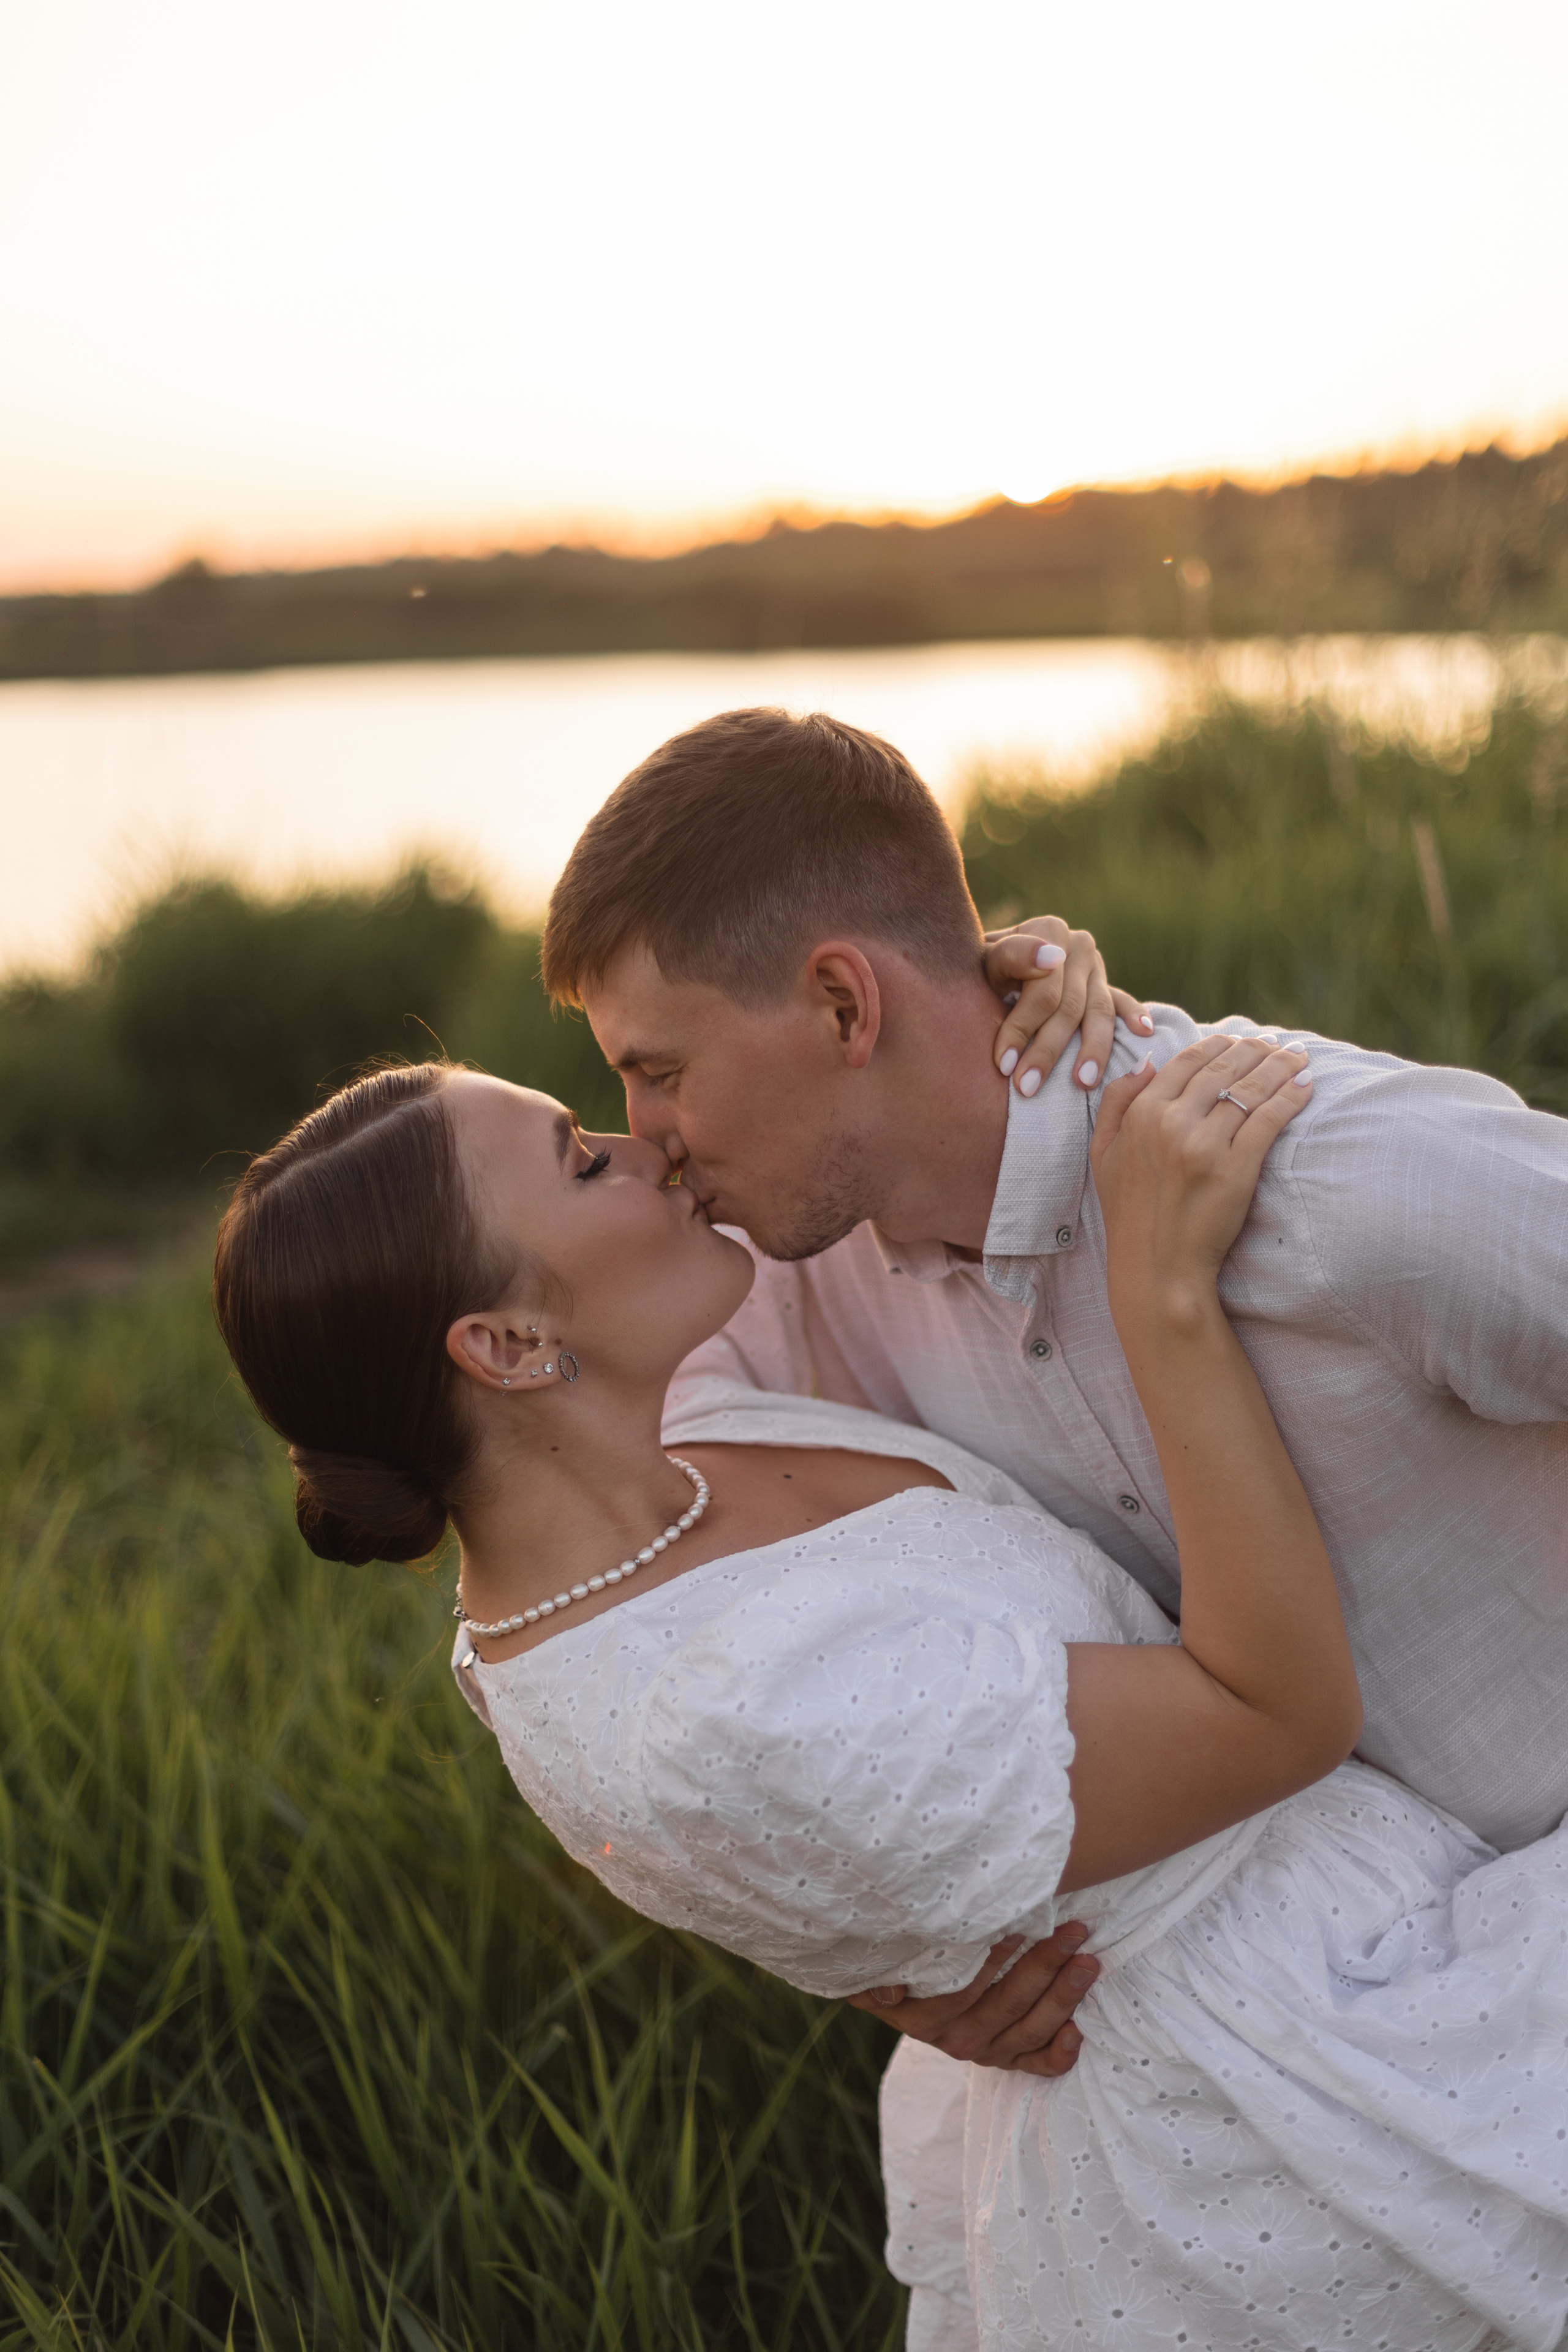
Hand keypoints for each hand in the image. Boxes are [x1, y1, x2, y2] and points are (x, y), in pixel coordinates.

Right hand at [845, 1920, 1098, 2075]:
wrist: (907, 1997)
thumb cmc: (901, 1966)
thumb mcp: (879, 1967)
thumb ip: (880, 1978)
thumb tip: (890, 1991)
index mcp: (925, 2019)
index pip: (963, 1989)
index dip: (992, 1959)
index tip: (1019, 1926)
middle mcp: (957, 2041)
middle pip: (1006, 2005)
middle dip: (1044, 1965)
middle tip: (1074, 1931)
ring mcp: (987, 2052)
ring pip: (1030, 2030)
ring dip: (1062, 1996)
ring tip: (1087, 1963)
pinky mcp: (1009, 2060)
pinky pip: (1037, 2064)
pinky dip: (1059, 2054)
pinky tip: (1078, 2033)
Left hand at [982, 916, 1152, 1097]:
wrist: (987, 967)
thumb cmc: (979, 969)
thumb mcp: (983, 960)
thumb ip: (1011, 955)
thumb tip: (1051, 958)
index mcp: (1049, 930)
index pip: (1042, 989)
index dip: (1021, 1029)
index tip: (1003, 1065)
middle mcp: (1077, 945)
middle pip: (1069, 1006)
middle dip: (1047, 1051)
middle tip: (1026, 1088)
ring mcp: (1095, 966)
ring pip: (1098, 1012)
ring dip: (1092, 1051)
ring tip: (1081, 1083)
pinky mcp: (1105, 984)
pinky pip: (1122, 1002)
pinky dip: (1134, 1015)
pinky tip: (1143, 1032)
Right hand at [1090, 1034, 1312, 1321]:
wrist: (1156, 1269)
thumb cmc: (1129, 1214)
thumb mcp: (1102, 1153)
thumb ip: (1116, 1102)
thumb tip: (1148, 1061)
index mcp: (1141, 1114)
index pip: (1188, 1060)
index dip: (1220, 1044)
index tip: (1242, 1040)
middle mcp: (1171, 1122)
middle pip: (1224, 1068)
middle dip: (1256, 1049)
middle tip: (1277, 1044)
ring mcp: (1204, 1145)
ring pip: (1250, 1088)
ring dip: (1281, 1065)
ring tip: (1299, 1056)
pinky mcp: (1236, 1168)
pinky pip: (1269, 1119)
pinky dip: (1291, 1096)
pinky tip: (1306, 1084)